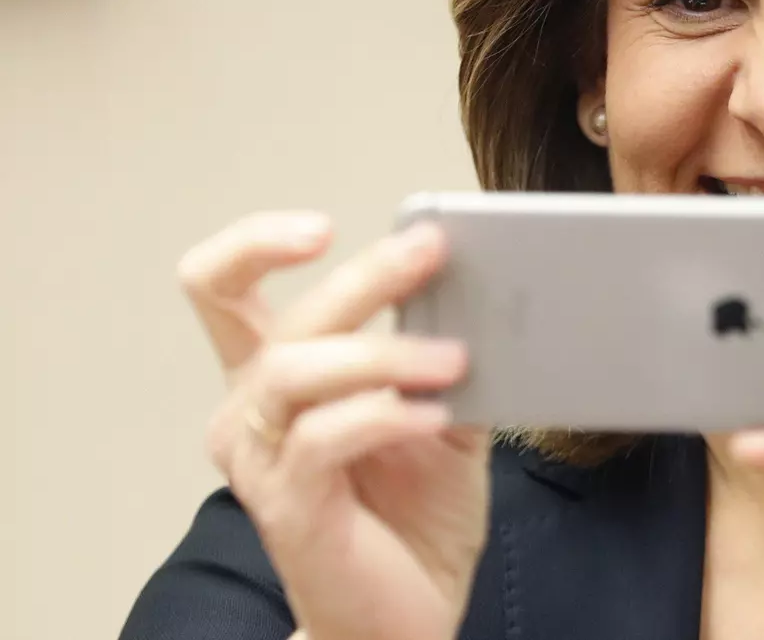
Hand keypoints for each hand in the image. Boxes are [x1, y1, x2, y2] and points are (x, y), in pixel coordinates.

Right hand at [179, 213, 490, 639]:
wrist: (410, 615)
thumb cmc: (416, 517)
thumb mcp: (443, 414)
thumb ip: (443, 354)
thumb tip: (479, 289)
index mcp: (278, 376)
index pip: (220, 288)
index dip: (253, 244)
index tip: (322, 226)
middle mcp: (252, 411)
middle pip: (283, 320)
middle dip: (364, 276)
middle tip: (432, 250)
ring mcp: (262, 460)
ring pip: (296, 370)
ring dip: (383, 351)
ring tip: (455, 357)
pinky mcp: (287, 506)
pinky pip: (325, 436)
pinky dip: (384, 412)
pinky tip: (435, 411)